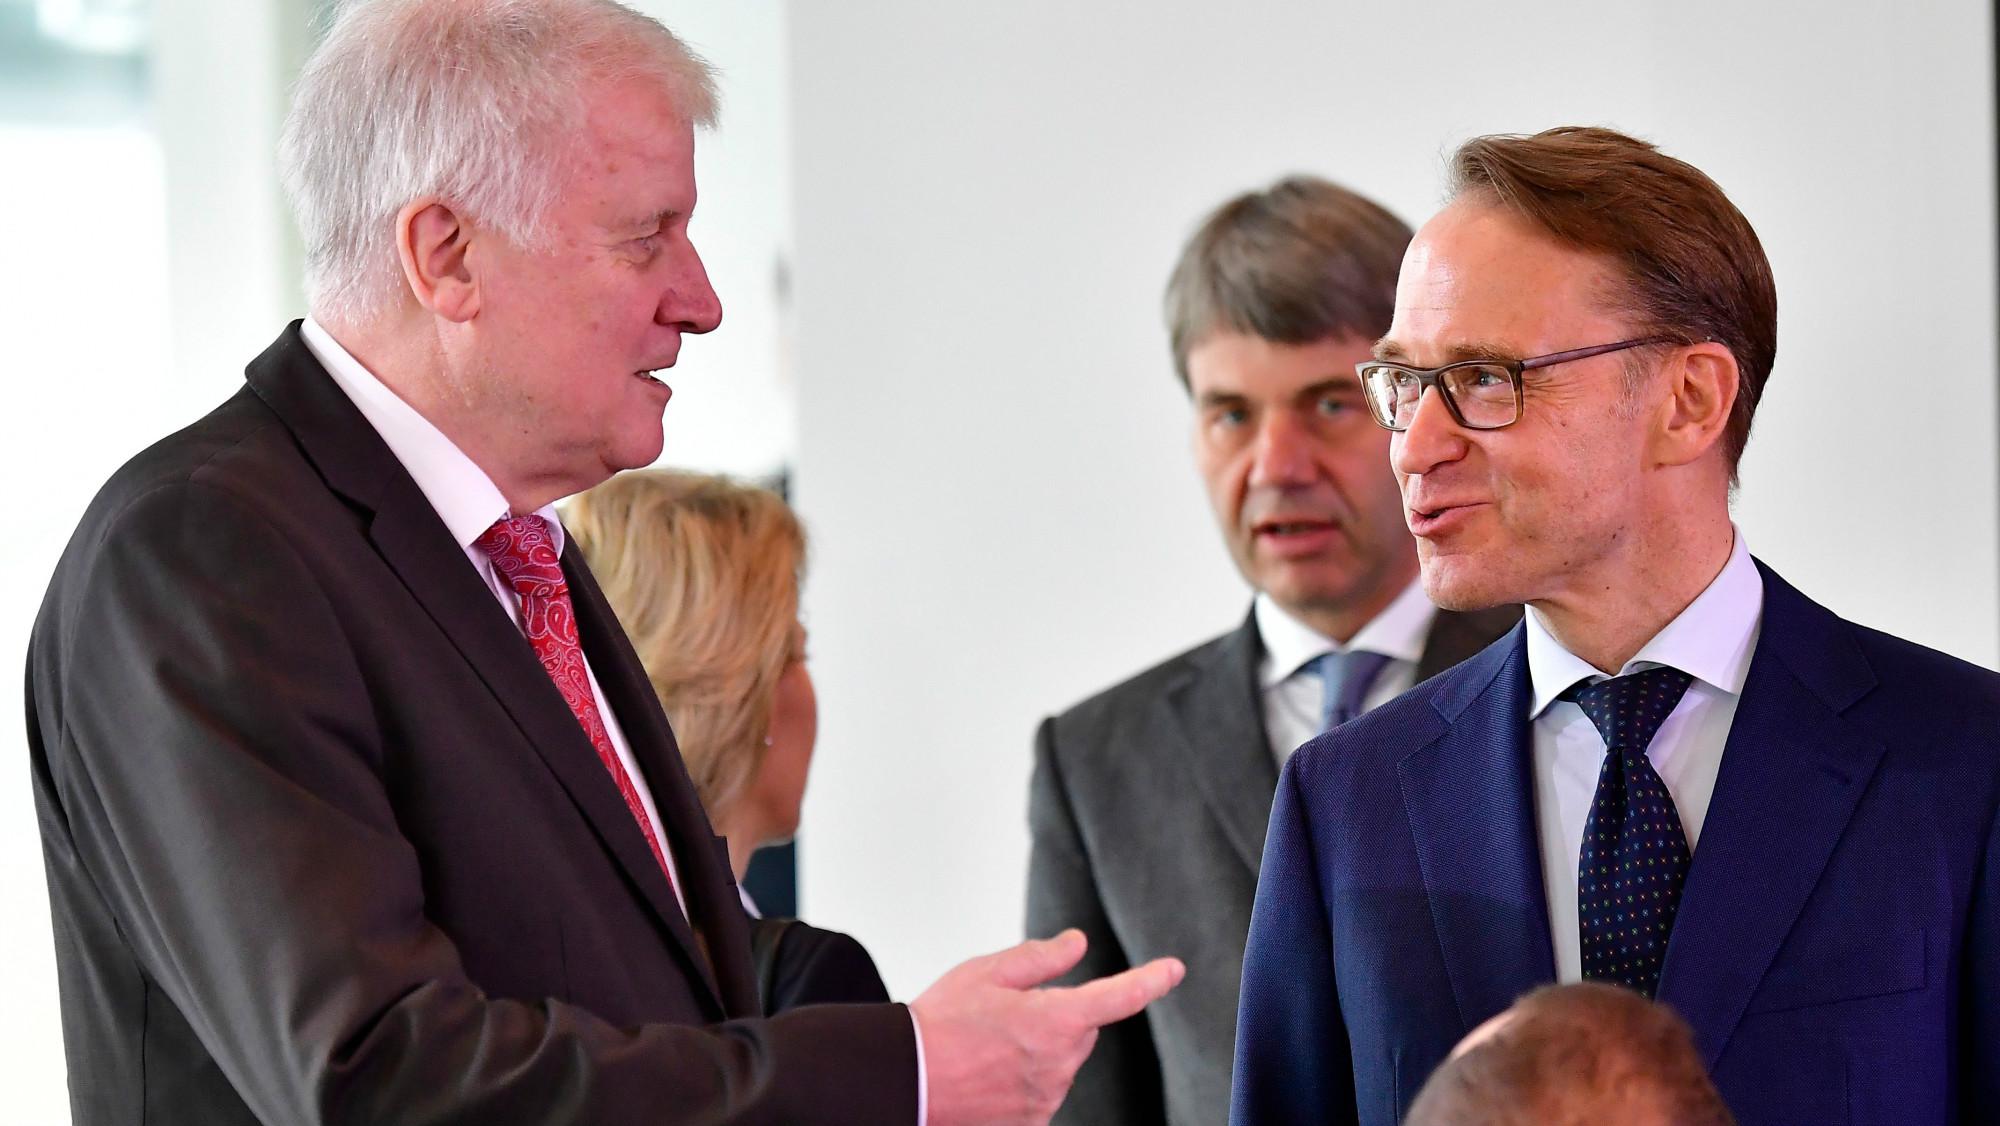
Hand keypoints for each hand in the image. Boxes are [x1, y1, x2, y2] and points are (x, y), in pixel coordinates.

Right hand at [911, 928, 1183, 1125]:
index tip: (1173, 970)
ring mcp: (1045, 1099)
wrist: (903, 1081)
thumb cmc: (940, 1025)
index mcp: (1055, 1020)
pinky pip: (1041, 1093)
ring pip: (1060, 1063)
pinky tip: (986, 1076)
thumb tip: (1077, 945)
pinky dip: (1022, 1081)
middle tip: (1005, 1014)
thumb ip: (1041, 958)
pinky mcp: (1030, 1123)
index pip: (1119, 997)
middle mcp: (1059, 1065)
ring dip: (1037, 1051)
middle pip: (1081, 1031)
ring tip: (984, 1048)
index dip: (1151, 980)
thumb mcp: (987, 972)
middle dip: (1058, 1017)